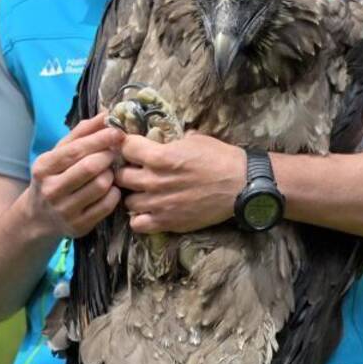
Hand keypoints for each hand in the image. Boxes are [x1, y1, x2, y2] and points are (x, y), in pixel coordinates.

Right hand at [26, 113, 123, 237]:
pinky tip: (111, 189)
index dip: (100, 140)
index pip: (76, 150)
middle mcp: (51, 189)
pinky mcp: (79, 226)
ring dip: (112, 176)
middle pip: (91, 167)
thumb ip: (82, 133)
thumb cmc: (55, 177)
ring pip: (102, 186)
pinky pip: (108, 205)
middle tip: (116, 152)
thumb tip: (106, 114)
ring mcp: (65, 210)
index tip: (118, 132)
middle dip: (108, 157)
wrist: (39, 217)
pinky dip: (115, 194)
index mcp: (44, 167)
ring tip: (110, 171)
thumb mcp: (60, 153)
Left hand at [115, 132, 245, 233]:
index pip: (125, 148)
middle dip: (128, 171)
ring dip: (134, 195)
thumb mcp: (196, 140)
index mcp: (159, 156)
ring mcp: (158, 203)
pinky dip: (141, 218)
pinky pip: (138, 224)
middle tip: (138, 172)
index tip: (135, 149)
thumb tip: (163, 139)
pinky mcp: (167, 222)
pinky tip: (150, 211)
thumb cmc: (222, 159)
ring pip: (127, 200)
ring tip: (146, 193)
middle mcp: (153, 180)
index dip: (129, 146)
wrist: (242, 186)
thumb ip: (173, 141)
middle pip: (120, 176)